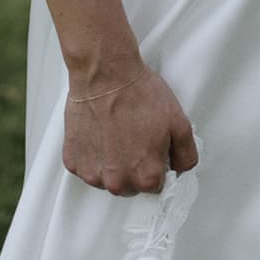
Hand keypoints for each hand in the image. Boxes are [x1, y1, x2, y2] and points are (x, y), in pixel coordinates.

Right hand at [62, 61, 198, 194]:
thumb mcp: (179, 122)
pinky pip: (86, 167)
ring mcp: (93, 174)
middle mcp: (118, 182)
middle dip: (134, 166)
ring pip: (107, 178)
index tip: (151, 145)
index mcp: (146, 177)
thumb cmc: (140, 94)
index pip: (155, 184)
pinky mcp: (74, 162)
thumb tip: (180, 169)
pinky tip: (99, 131)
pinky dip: (92, 154)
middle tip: (133, 136)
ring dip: (112, 162)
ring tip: (115, 132)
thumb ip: (186, 155)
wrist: (106, 74)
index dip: (156, 162)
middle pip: (130, 185)